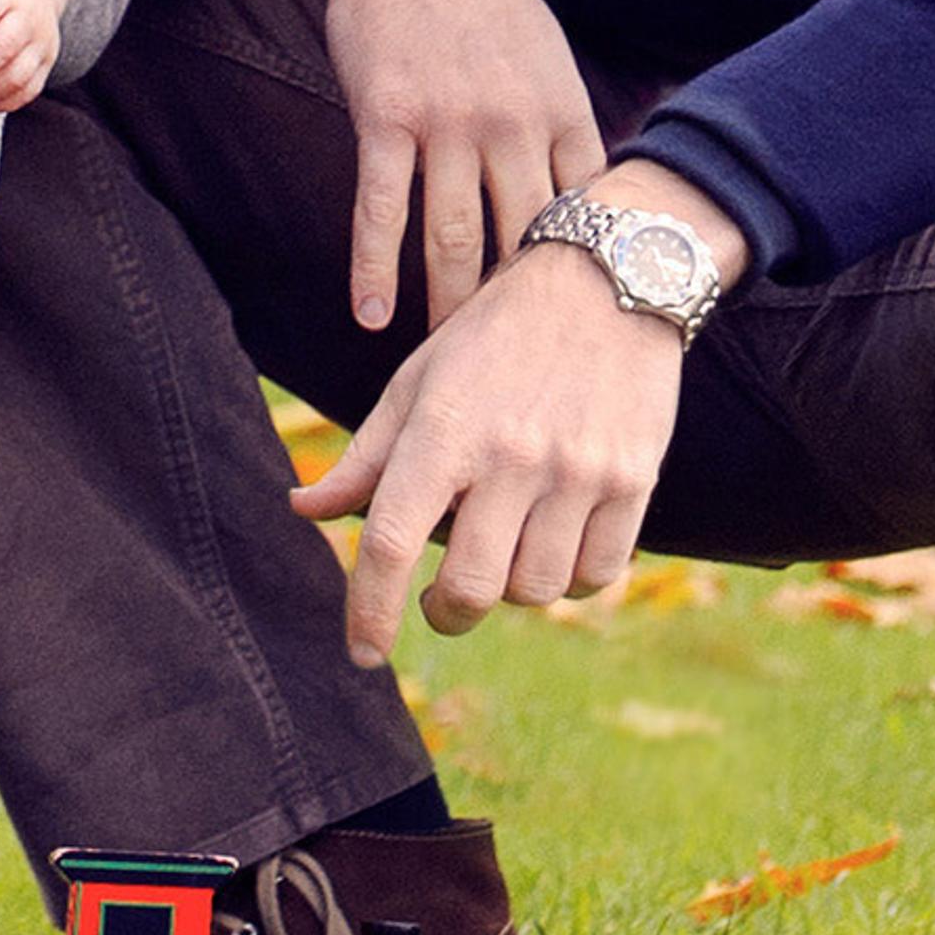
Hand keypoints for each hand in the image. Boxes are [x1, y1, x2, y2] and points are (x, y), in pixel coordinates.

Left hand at [287, 161, 741, 657]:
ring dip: (511, 589)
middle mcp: (512, 453)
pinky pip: (595, 575)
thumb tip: (301, 509)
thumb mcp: (418, 382)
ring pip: (535, 590)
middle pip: (470, 589)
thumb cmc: (495, 336)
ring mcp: (578, 471)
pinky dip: (569, 578)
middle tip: (439, 600)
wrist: (607, 282)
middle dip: (445, 612)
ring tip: (504, 546)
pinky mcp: (633, 480)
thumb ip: (365, 457)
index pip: (391, 539)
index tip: (362, 652)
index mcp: (444, 426)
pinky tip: (553, 542)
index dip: (369, 607)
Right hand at [311, 0, 605, 336]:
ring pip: (454, 238)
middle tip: (517, 371)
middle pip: (523, 242)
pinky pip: (380, 207)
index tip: (584, 331)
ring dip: (449, 309)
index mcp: (561, 108)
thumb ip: (562, 123)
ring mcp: (448, 121)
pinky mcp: (385, 116)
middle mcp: (512, 121)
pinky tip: (370, 315)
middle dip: (521, 312)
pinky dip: (373, 268)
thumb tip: (588, 195)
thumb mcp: (545, 50)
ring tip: (446, 363)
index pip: (584, 214)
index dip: (585, 275)